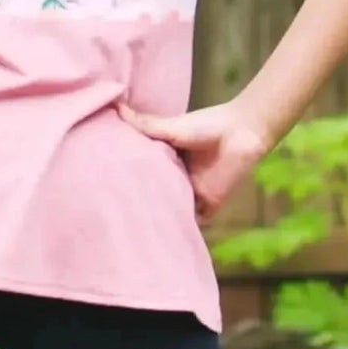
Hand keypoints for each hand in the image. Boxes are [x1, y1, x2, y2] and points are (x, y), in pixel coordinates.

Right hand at [118, 100, 270, 224]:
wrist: (243, 133)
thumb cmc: (208, 125)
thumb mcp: (171, 127)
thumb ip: (145, 125)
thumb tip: (116, 108)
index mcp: (166, 159)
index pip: (143, 173)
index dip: (127, 180)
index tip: (104, 187)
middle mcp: (177, 177)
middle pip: (156, 194)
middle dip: (140, 204)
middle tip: (112, 214)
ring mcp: (192, 192)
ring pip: (171, 210)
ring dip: (160, 219)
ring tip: (134, 232)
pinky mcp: (208, 205)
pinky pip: (193, 222)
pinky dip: (182, 229)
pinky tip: (165, 240)